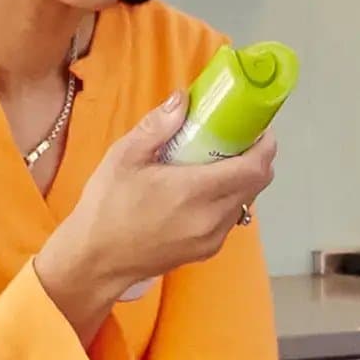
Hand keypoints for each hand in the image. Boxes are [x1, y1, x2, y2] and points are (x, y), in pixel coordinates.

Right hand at [37, 90, 276, 316]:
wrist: (95, 261)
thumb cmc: (107, 206)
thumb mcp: (124, 157)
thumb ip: (158, 126)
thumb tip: (184, 98)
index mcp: (196, 192)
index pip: (255, 168)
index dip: (264, 145)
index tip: (256, 126)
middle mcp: (213, 218)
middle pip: (257, 184)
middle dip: (257, 157)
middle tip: (236, 137)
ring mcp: (212, 239)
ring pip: (246, 202)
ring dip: (243, 179)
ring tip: (218, 161)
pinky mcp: (206, 251)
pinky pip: (231, 218)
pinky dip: (229, 198)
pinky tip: (203, 189)